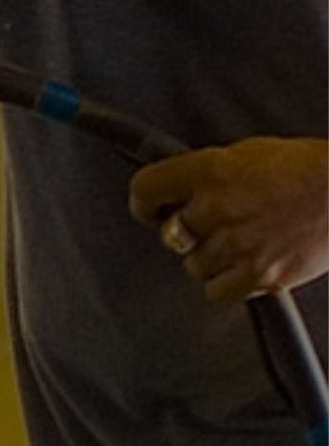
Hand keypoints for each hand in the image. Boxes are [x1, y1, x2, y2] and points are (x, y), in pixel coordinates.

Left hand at [130, 136, 328, 301]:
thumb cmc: (303, 167)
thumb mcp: (243, 153)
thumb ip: (205, 173)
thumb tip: (176, 190)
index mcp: (209, 170)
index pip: (145, 189)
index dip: (143, 203)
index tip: (149, 209)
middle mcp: (218, 207)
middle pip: (169, 234)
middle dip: (182, 232)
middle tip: (201, 227)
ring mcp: (239, 243)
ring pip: (192, 265)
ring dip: (206, 258)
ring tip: (231, 245)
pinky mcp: (262, 275)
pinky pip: (217, 291)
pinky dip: (224, 283)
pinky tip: (240, 267)